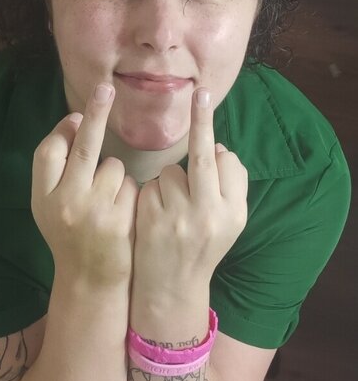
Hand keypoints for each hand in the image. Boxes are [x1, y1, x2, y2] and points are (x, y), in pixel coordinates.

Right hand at [31, 83, 138, 288]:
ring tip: (108, 205)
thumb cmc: (70, 234)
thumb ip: (56, 167)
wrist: (90, 281)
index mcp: (42, 197)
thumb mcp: (48, 205)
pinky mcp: (121, 221)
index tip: (78, 115)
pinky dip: (131, 194)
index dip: (64, 131)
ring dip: (116, 178)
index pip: (49, 151)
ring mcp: (94, 212)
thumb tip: (77, 122)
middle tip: (106, 88)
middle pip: (83, 147)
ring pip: (114, 167)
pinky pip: (132, 186)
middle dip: (96, 114)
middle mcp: (64, 202)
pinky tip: (123, 215)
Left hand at [132, 88, 247, 304]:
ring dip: (170, 181)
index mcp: (232, 212)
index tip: (208, 99)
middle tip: (201, 93)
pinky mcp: (148, 219)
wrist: (172, 288)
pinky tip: (156, 215)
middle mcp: (207, 214)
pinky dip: (153, 194)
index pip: (227, 162)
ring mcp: (176, 217)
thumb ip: (230, 184)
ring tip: (173, 210)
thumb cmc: (204, 245)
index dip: (212, 134)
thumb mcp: (230, 221)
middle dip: (201, 122)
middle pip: (201, 158)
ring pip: (171, 171)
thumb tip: (216, 148)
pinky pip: (151, 186)